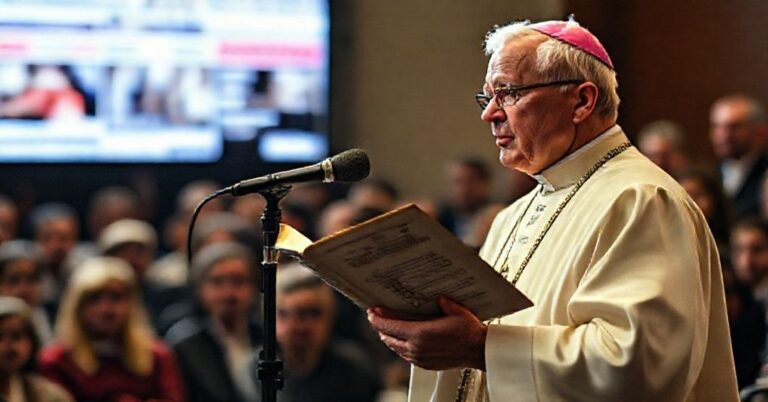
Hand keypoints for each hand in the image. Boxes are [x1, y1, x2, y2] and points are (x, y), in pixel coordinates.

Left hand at [367, 297, 486, 370]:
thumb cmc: (469, 331)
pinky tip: (400, 341)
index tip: (371, 312)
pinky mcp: (424, 365)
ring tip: (385, 328)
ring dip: (388, 337)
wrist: (478, 350)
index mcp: (420, 333)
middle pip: (388, 338)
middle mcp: (416, 347)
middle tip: (376, 317)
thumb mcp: (456, 310)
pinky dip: (399, 347)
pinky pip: (404, 355)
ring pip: (395, 348)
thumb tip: (438, 297)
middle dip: (380, 327)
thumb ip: (444, 303)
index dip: (378, 319)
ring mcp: (419, 358)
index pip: (390, 326)